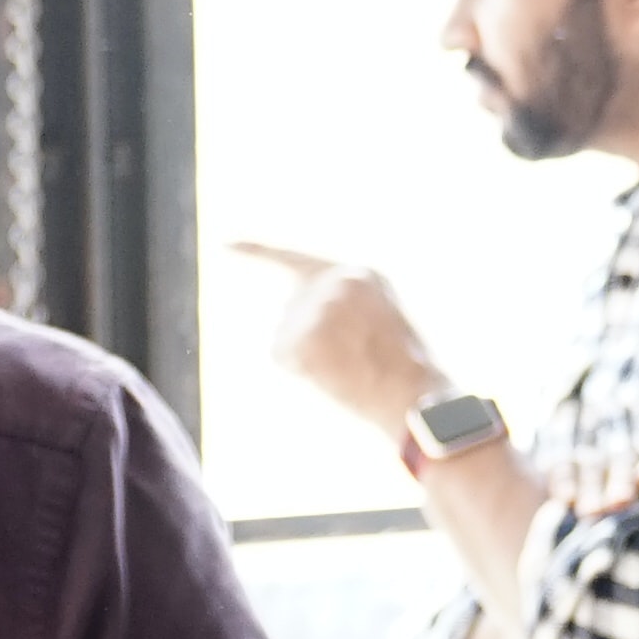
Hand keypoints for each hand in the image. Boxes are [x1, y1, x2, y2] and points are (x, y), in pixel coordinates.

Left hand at [233, 242, 444, 437]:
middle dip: (309, 332)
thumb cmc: (404, 364)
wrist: (412, 393)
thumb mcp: (383, 313)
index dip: (256, 251)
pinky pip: (281, 356)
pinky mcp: (297, 340)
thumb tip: (294, 309)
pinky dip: (299, 371)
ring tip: (348, 367)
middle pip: (293, 307)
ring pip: (286, 332)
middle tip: (350, 356)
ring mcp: (312, 311)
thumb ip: (342, 299)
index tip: (226, 245)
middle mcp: (332, 284)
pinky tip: (330, 375)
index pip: (294, 259)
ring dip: (308, 353)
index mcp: (358, 274)